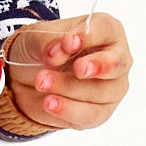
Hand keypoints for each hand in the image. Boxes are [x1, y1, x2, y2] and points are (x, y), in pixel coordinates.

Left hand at [0, 13, 129, 135]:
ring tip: (42, 83)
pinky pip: (89, 115)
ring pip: (99, 92)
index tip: (68, 42)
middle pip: (117, 64)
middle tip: (79, 69)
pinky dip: (68, 109)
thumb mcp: (36, 38)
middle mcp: (115, 59)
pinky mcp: (100, 112)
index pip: (106, 29)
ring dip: (68, 88)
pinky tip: (49, 103)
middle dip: (99, 66)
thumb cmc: (42, 50)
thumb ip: (48, 42)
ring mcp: (112, 88)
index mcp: (106, 31)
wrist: (27, 80)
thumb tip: (57, 53)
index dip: (88, 36)